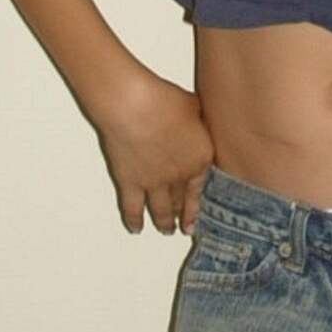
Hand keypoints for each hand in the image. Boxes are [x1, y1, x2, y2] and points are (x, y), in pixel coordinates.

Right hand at [95, 73, 215, 235]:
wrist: (134, 106)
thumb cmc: (164, 101)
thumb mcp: (194, 107)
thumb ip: (198, 122)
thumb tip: (196, 120)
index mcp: (200, 158)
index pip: (201, 187)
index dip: (199, 204)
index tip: (198, 216)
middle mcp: (179, 176)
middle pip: (181, 200)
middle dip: (183, 214)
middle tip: (185, 227)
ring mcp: (154, 183)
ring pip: (161, 210)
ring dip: (164, 222)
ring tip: (166, 230)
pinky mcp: (130, 182)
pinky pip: (133, 208)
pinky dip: (134, 219)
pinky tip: (136, 227)